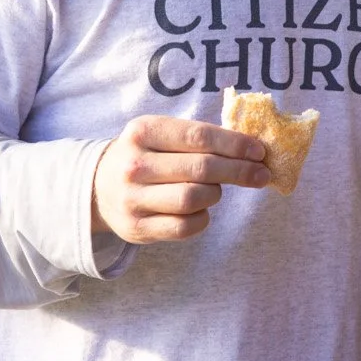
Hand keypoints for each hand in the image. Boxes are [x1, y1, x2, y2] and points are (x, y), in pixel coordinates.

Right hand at [91, 114, 269, 242]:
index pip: (200, 137)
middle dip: (239, 171)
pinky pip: (186, 227)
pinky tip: (201, 209)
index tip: (260, 151)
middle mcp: (135, 164)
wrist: (99, 188)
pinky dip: (203, 218)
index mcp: (144, 131)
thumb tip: (253, 149)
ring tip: (215, 189)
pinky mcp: (137, 229)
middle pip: (202, 169)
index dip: (235, 145)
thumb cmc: (147, 156)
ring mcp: (133, 199)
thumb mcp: (162, 135)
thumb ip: (201, 138)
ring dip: (216, 194)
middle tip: (261, 174)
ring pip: (195, 198)